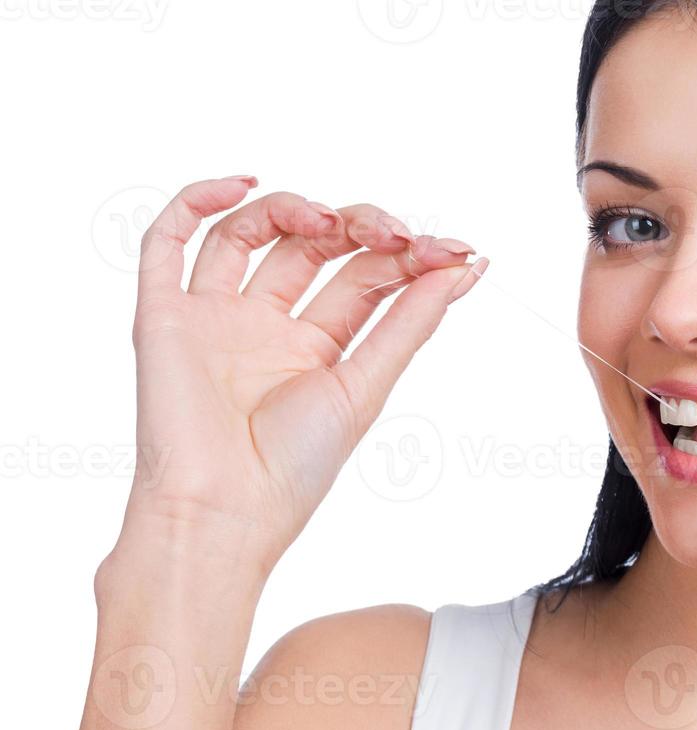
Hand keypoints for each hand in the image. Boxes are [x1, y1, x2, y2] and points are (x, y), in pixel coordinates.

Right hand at [117, 176, 485, 576]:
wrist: (222, 512)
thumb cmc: (293, 468)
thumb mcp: (366, 386)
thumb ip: (410, 323)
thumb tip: (466, 268)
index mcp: (320, 347)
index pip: (366, 276)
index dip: (408, 255)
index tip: (452, 249)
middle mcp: (268, 325)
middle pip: (315, 247)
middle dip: (360, 228)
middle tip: (396, 233)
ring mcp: (215, 317)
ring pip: (248, 233)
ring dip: (292, 210)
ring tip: (329, 220)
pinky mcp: (164, 316)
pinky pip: (167, 244)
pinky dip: (197, 202)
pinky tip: (242, 184)